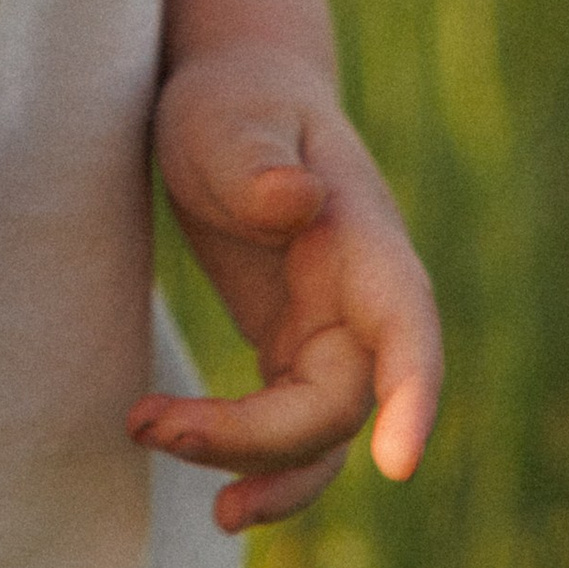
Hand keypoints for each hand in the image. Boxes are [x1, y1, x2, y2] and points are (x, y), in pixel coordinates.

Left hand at [130, 44, 437, 529]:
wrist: (236, 98)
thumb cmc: (235, 99)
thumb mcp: (230, 115)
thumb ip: (257, 159)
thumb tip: (290, 201)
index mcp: (365, 239)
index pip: (407, 327)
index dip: (412, 397)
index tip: (399, 465)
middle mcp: (362, 300)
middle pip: (340, 404)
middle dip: (259, 437)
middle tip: (156, 426)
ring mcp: (332, 333)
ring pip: (319, 436)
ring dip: (255, 468)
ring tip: (165, 458)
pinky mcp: (293, 351)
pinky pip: (289, 431)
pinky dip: (251, 461)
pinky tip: (193, 469)